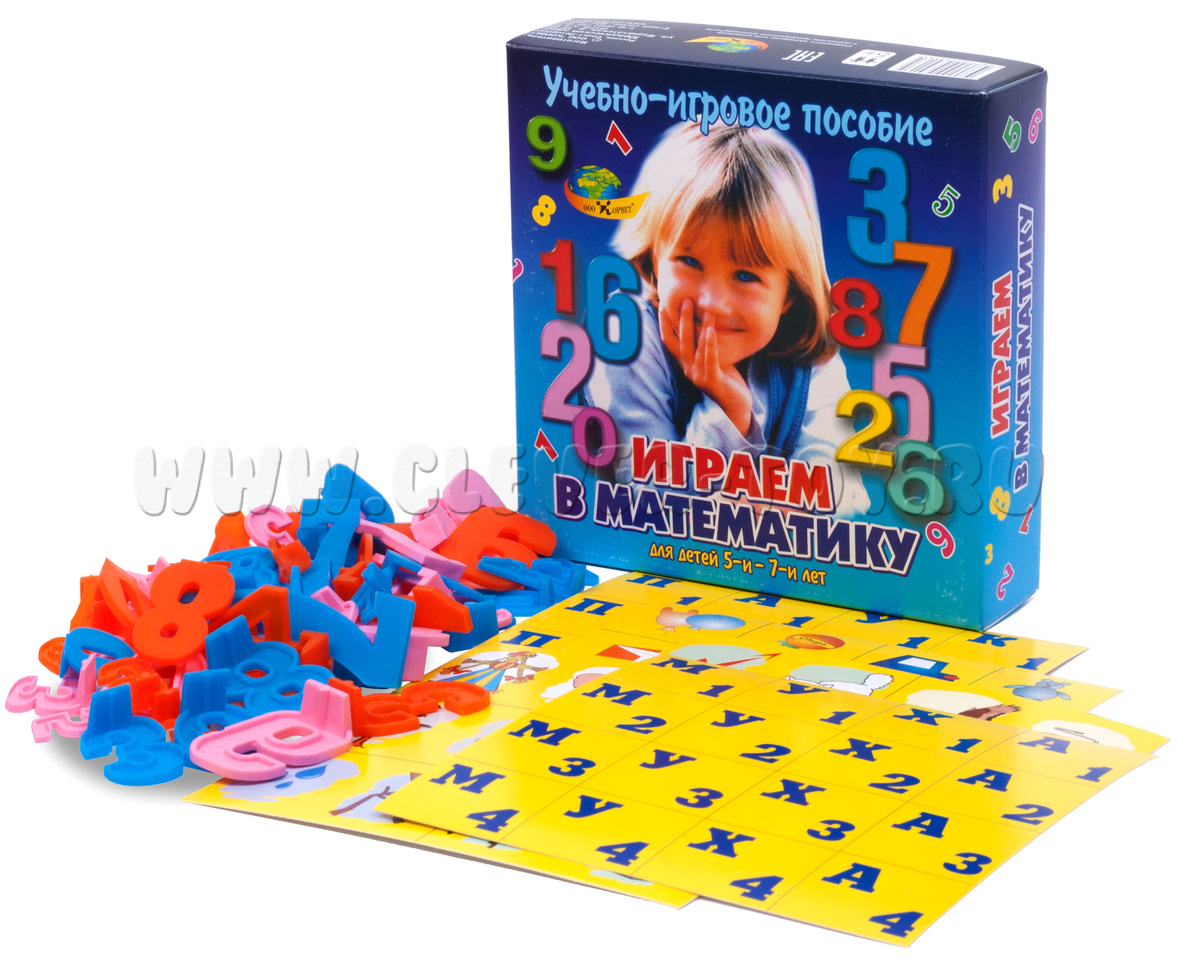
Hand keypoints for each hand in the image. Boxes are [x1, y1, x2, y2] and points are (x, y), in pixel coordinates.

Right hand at [659, 298, 753, 435]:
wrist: (735, 407)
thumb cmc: (725, 381)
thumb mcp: (711, 359)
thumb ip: (704, 344)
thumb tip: (704, 320)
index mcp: (685, 363)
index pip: (669, 340)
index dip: (664, 323)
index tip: (662, 303)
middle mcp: (688, 369)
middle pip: (680, 341)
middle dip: (681, 320)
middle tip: (685, 299)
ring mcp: (698, 376)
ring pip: (696, 347)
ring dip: (698, 327)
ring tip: (703, 309)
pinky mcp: (712, 381)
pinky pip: (710, 359)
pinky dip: (710, 344)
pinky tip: (711, 330)